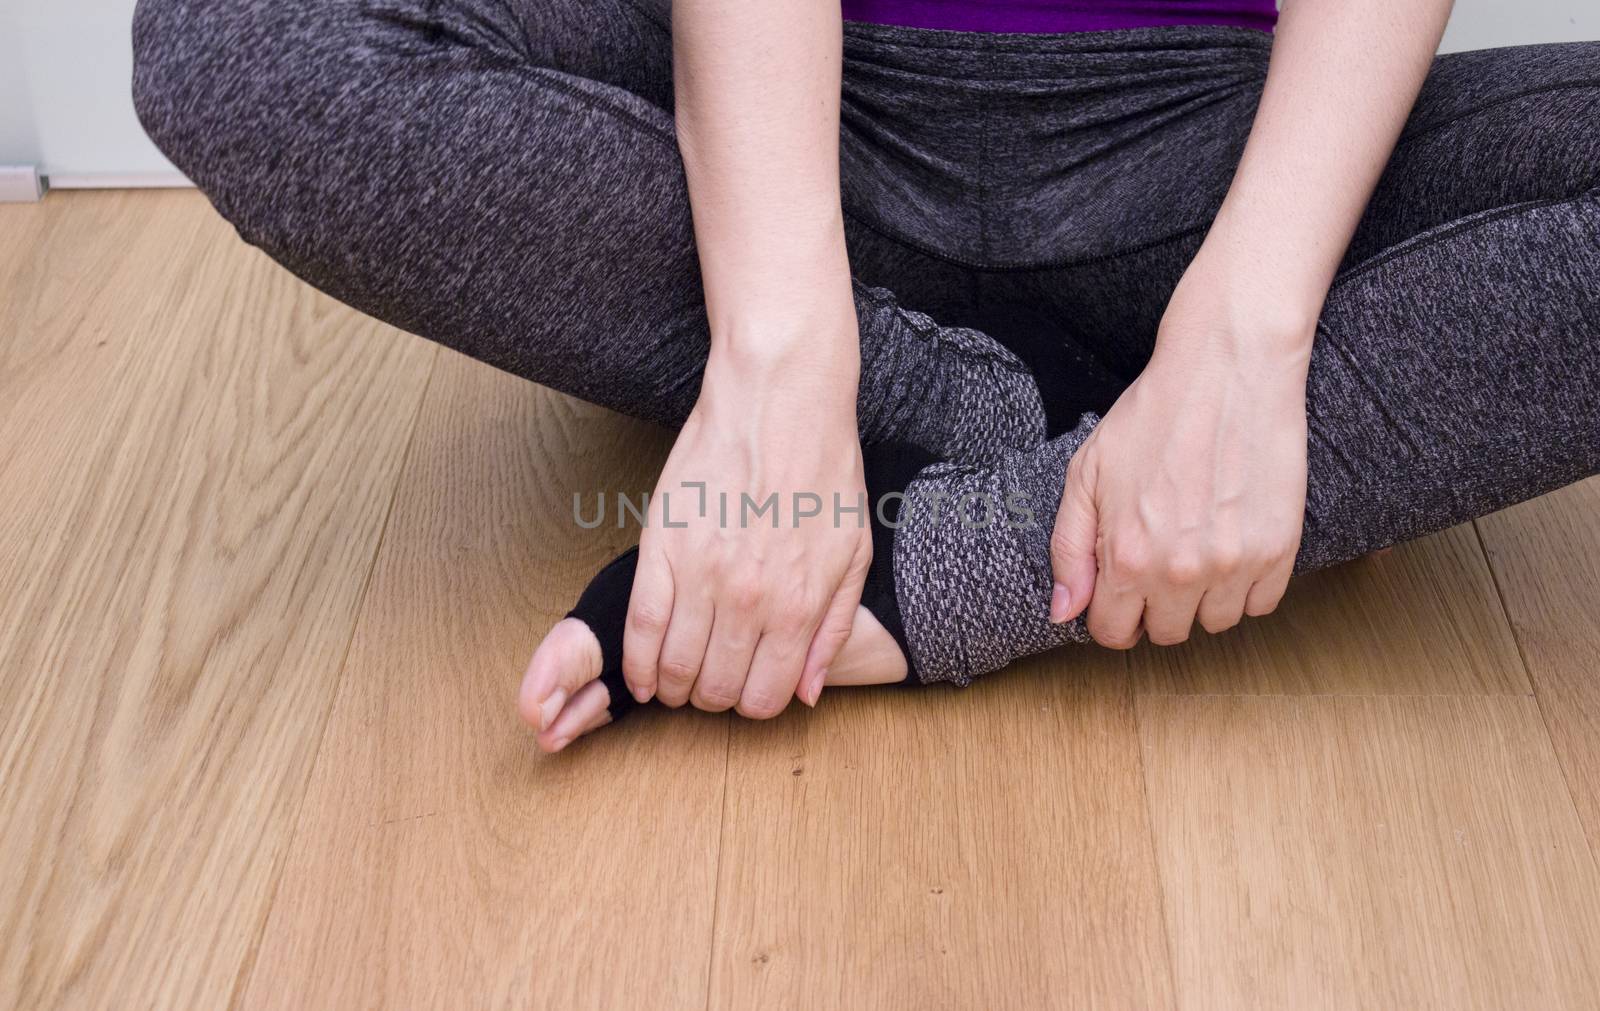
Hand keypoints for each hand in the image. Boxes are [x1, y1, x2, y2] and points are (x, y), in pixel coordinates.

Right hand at [623, 332, 871, 716]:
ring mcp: (701, 576)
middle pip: (717, 691)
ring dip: (673, 687)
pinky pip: (640, 627)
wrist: (780, 400)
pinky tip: (642, 674)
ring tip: (674, 680)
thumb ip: (831, 627)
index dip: (754, 705)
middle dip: (713, 699)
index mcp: (800, 606)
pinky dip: (637, 662)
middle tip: (709, 684)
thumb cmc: (823, 468)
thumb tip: (808, 692)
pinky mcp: (661, 548)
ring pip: (675, 669)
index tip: (745, 691)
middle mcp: (750, 601)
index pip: (767, 697)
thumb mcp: (854, 552)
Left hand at [1048, 268, 1311, 645]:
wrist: (1226, 372)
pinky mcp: (1279, 550)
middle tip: (1160, 564)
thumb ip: (1069, 550)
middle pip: (1168, 635)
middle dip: (1157, 608)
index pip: (1114, 634)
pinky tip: (1231, 544)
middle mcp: (1180, 573)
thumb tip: (1065, 613)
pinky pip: (1262, 603)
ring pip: (1217, 624)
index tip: (1122, 594)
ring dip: (1204, 600)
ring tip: (1197, 550)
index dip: (1113, 616)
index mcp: (1126, 558)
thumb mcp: (1085, 475)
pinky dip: (1247, 586)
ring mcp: (1234, 564)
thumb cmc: (1151, 416)